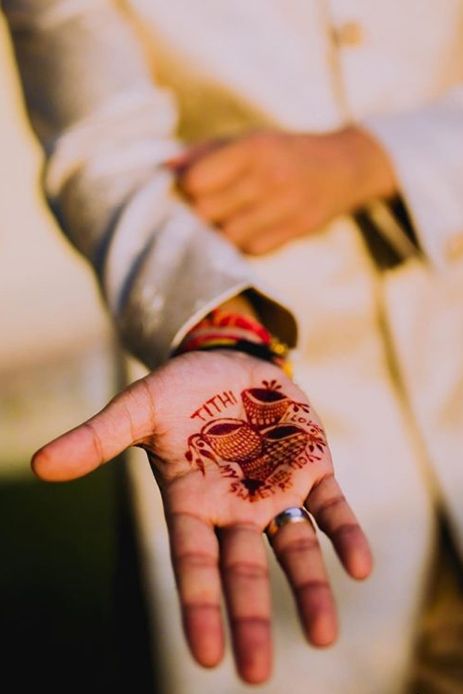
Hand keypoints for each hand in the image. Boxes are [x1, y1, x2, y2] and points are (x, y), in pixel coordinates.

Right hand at [32, 351, 371, 683]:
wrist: (228, 363)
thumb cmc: (179, 392)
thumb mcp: (137, 408)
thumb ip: (99, 438)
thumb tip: (40, 465)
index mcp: (192, 501)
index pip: (193, 563)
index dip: (199, 606)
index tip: (208, 657)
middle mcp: (235, 507)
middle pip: (243, 570)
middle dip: (250, 618)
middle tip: (255, 675)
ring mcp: (276, 489)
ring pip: (294, 548)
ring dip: (310, 589)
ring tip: (323, 635)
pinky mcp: (312, 466)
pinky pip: (331, 507)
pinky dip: (344, 534)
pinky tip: (359, 567)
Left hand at [167, 127, 396, 254]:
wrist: (344, 167)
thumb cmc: (284, 151)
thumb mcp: (248, 139)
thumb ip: (204, 153)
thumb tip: (162, 167)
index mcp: (252, 148)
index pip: (197, 182)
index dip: (186, 190)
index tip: (189, 191)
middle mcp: (269, 177)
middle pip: (207, 213)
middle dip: (198, 216)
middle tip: (202, 212)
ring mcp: (285, 207)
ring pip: (227, 237)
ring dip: (220, 234)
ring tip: (225, 221)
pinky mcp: (296, 230)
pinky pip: (252, 250)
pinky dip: (243, 245)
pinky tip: (247, 231)